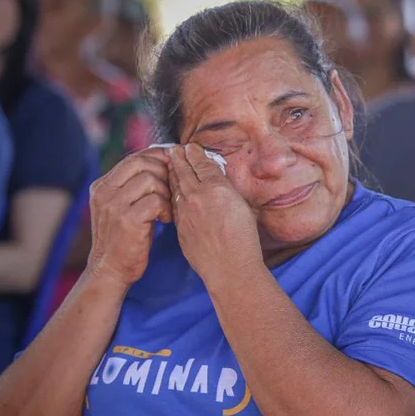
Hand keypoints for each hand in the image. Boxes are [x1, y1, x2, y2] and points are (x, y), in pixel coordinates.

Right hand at [86, 147, 172, 287]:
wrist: (110, 269)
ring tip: (167, 208)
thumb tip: (163, 162)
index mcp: (102, 185)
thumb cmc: (125, 238)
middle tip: (172, 190)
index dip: (157, 158)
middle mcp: (104, 192)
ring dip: (166, 193)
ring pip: (150, 179)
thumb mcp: (122, 207)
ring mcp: (113, 205)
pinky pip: (156, 200)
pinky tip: (165, 219)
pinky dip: (166, 208)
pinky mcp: (126, 220)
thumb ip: (134, 186)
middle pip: (142, 163)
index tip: (173, 166)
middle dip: (164, 172)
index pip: (134, 158)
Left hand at [167, 144, 260, 281]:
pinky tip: (172, 191)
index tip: (191, 146)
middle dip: (178, 158)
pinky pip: (174, 205)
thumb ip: (230, 193)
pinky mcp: (180, 226)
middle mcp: (198, 197)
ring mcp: (186, 212)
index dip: (195, 153)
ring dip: (172, 174)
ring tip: (169, 164)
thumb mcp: (245, 208)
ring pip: (175, 187)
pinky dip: (172, 194)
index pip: (202, 164)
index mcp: (218, 189)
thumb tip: (221, 185)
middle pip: (184, 171)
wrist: (229, 269)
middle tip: (174, 149)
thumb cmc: (245, 241)